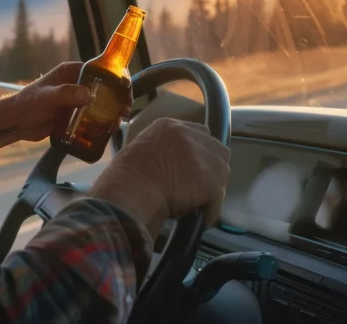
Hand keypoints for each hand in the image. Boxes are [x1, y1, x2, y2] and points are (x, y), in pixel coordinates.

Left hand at [11, 62, 133, 142]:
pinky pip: (92, 116)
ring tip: (116, 124)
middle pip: (104, 88)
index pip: (100, 70)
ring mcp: (75, 99)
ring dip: (111, 112)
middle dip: (117, 98)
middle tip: (125, 111)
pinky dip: (102, 122)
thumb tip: (88, 94)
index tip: (125, 93)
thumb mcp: (45, 98)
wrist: (16, 123)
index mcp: (71, 72)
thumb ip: (64, 94)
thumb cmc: (26, 105)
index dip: (116, 79)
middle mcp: (76, 83)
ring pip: (100, 103)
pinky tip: (107, 131)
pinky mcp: (74, 114)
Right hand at [89, 118, 229, 236]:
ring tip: (195, 203)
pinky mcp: (211, 181)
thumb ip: (161, 151)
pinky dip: (209, 211)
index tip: (193, 167)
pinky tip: (196, 218)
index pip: (200, 133)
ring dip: (211, 190)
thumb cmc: (125, 177)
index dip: (199, 152)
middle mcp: (190, 136)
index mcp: (170, 127)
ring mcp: (203, 158)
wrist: (128, 192)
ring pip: (221, 174)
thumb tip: (171, 167)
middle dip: (211, 168)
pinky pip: (217, 199)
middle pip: (217, 150)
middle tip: (197, 186)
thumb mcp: (141, 150)